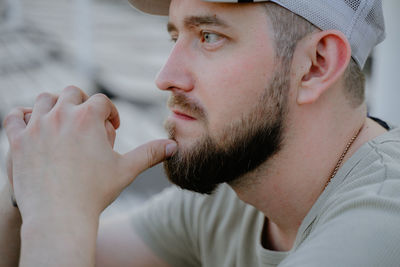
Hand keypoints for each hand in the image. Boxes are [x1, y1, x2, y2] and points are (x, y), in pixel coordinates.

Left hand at [3, 86, 176, 222]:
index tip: (112, 128)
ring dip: (55, 106)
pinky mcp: (18, 140)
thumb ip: (150, 153)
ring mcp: (36, 125)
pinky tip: (33, 125)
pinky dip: (23, 116)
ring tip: (63, 123)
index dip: (110, 113)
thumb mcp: (126, 170)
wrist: (59, 216)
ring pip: (44, 99)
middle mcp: (61, 114)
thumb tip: (173, 146)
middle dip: (84, 104)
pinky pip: (14, 116)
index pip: (101, 101)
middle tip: (88, 124)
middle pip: (73, 93)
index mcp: (88, 117)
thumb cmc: (95, 193)